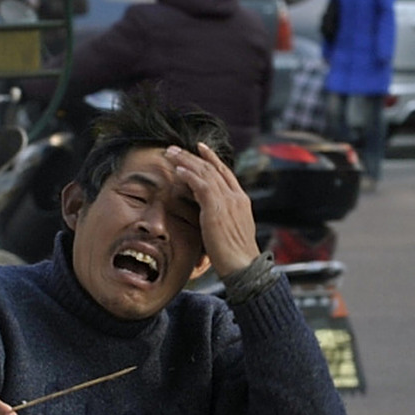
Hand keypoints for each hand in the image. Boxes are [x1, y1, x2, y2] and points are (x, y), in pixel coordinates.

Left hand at [164, 142, 258, 274]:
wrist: (244, 267)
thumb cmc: (236, 257)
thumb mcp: (232, 232)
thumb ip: (224, 218)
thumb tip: (213, 216)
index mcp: (241, 201)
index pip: (225, 173)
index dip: (211, 158)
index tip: (199, 148)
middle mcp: (235, 197)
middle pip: (213, 168)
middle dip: (193, 155)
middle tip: (175, 148)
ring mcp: (227, 201)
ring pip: (205, 172)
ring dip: (185, 160)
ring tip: (170, 153)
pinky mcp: (216, 208)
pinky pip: (200, 185)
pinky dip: (188, 175)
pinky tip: (177, 170)